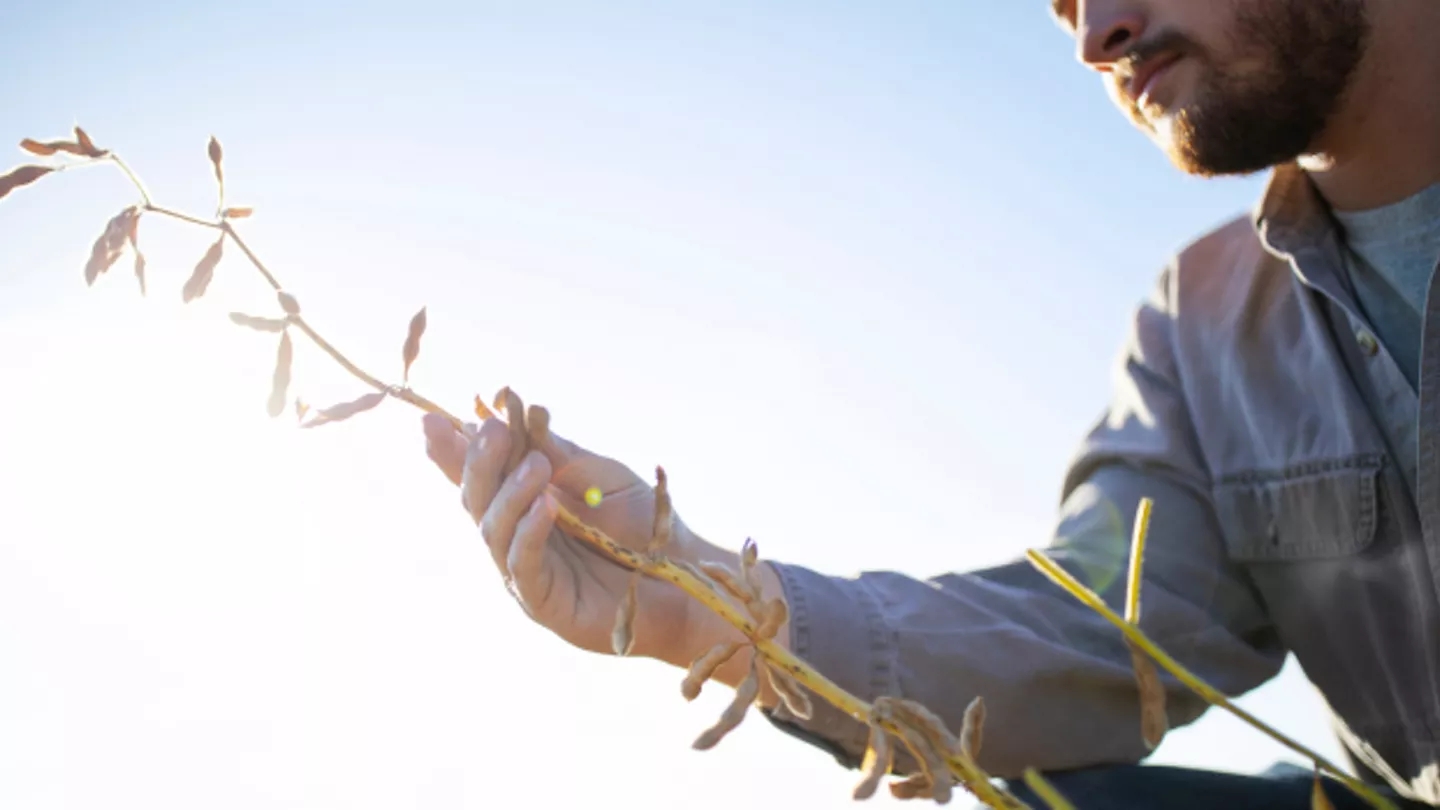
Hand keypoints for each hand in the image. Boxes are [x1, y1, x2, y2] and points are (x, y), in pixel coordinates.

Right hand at [421, 411, 700, 658]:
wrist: (682, 575)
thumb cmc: (640, 525)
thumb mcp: (597, 476)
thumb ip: (558, 451)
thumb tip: (521, 413)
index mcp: (522, 503)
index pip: (479, 474)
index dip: (453, 451)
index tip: (433, 421)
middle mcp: (514, 536)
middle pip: (476, 499)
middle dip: (478, 463)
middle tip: (494, 429)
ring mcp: (524, 571)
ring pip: (493, 530)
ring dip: (510, 493)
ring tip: (536, 464)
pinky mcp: (542, 602)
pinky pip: (524, 564)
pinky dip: (530, 532)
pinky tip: (545, 506)